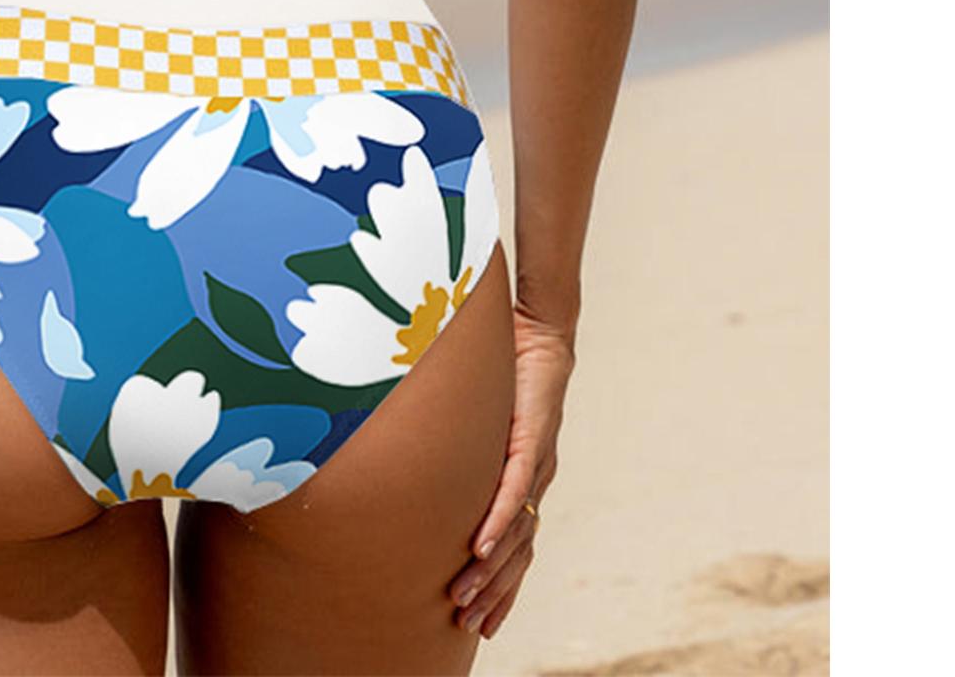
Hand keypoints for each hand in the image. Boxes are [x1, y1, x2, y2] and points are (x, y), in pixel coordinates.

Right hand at [447, 302, 575, 639]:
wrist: (538, 331)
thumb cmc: (503, 372)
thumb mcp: (477, 421)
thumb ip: (457, 447)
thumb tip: (416, 460)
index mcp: (525, 480)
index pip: (516, 548)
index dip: (502, 588)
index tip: (479, 622)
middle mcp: (535, 480)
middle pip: (517, 553)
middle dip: (492, 592)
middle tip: (467, 624)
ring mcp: (535, 462)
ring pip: (515, 532)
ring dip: (489, 570)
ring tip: (464, 600)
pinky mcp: (530, 438)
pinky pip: (514, 490)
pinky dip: (498, 523)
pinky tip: (480, 548)